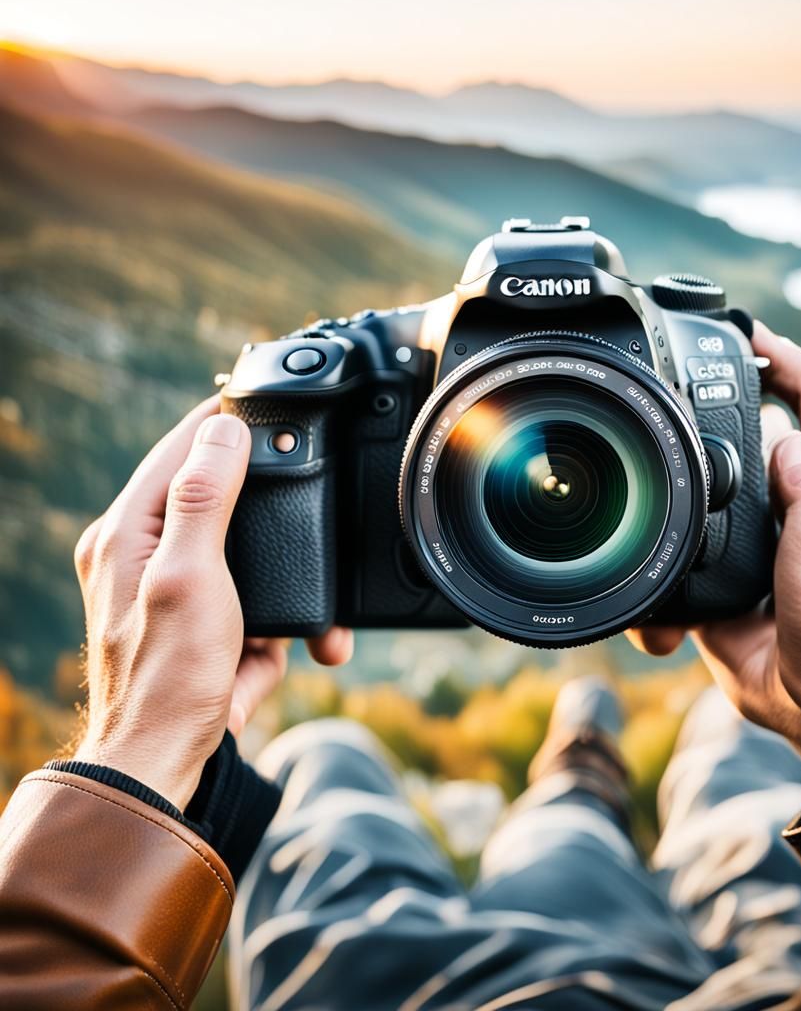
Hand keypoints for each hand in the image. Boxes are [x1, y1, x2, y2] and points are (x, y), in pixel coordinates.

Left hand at [72, 398, 352, 809]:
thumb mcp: (189, 577)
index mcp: (128, 530)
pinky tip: (291, 647)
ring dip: (288, 573)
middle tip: (311, 488)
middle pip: (220, 493)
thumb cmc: (167, 676)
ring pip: (248, 549)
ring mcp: (180, 588)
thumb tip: (222, 431)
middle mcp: (147, 551)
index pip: (180, 447)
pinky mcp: (208, 622)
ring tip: (312, 605)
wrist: (163, 763)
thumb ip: (203, 499)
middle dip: (273, 505)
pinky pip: (256, 599)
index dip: (226, 421)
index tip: (267, 397)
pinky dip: (282, 620)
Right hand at [628, 323, 800, 797]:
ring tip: (655, 463)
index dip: (787, 358)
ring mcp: (766, 543)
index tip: (748, 333)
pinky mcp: (732, 579)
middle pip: (764, 431)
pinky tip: (660, 546)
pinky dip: (674, 550)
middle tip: (684, 384)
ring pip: (719, 487)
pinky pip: (694, 550)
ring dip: (690, 478)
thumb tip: (780, 436)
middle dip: (726, 405)